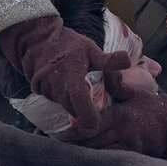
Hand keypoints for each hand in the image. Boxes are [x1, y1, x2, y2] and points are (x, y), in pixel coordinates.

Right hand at [0, 16, 130, 136]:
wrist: (38, 40)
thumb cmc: (68, 44)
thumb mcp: (90, 49)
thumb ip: (108, 60)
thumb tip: (128, 61)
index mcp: (72, 80)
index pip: (81, 109)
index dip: (90, 122)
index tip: (98, 125)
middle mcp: (58, 90)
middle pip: (75, 113)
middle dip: (86, 113)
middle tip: (96, 103)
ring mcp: (47, 92)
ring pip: (66, 107)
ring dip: (75, 104)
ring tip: (83, 88)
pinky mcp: (41, 92)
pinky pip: (57, 100)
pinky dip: (65, 97)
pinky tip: (69, 85)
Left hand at [60, 78, 166, 159]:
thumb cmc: (151, 108)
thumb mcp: (135, 93)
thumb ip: (117, 86)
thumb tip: (104, 71)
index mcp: (121, 115)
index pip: (94, 125)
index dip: (77, 132)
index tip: (62, 137)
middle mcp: (123, 132)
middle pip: (94, 142)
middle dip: (77, 147)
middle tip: (60, 150)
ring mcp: (129, 147)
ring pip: (102, 154)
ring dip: (86, 156)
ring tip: (70, 158)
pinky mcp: (134, 157)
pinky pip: (114, 160)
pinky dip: (100, 162)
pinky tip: (89, 164)